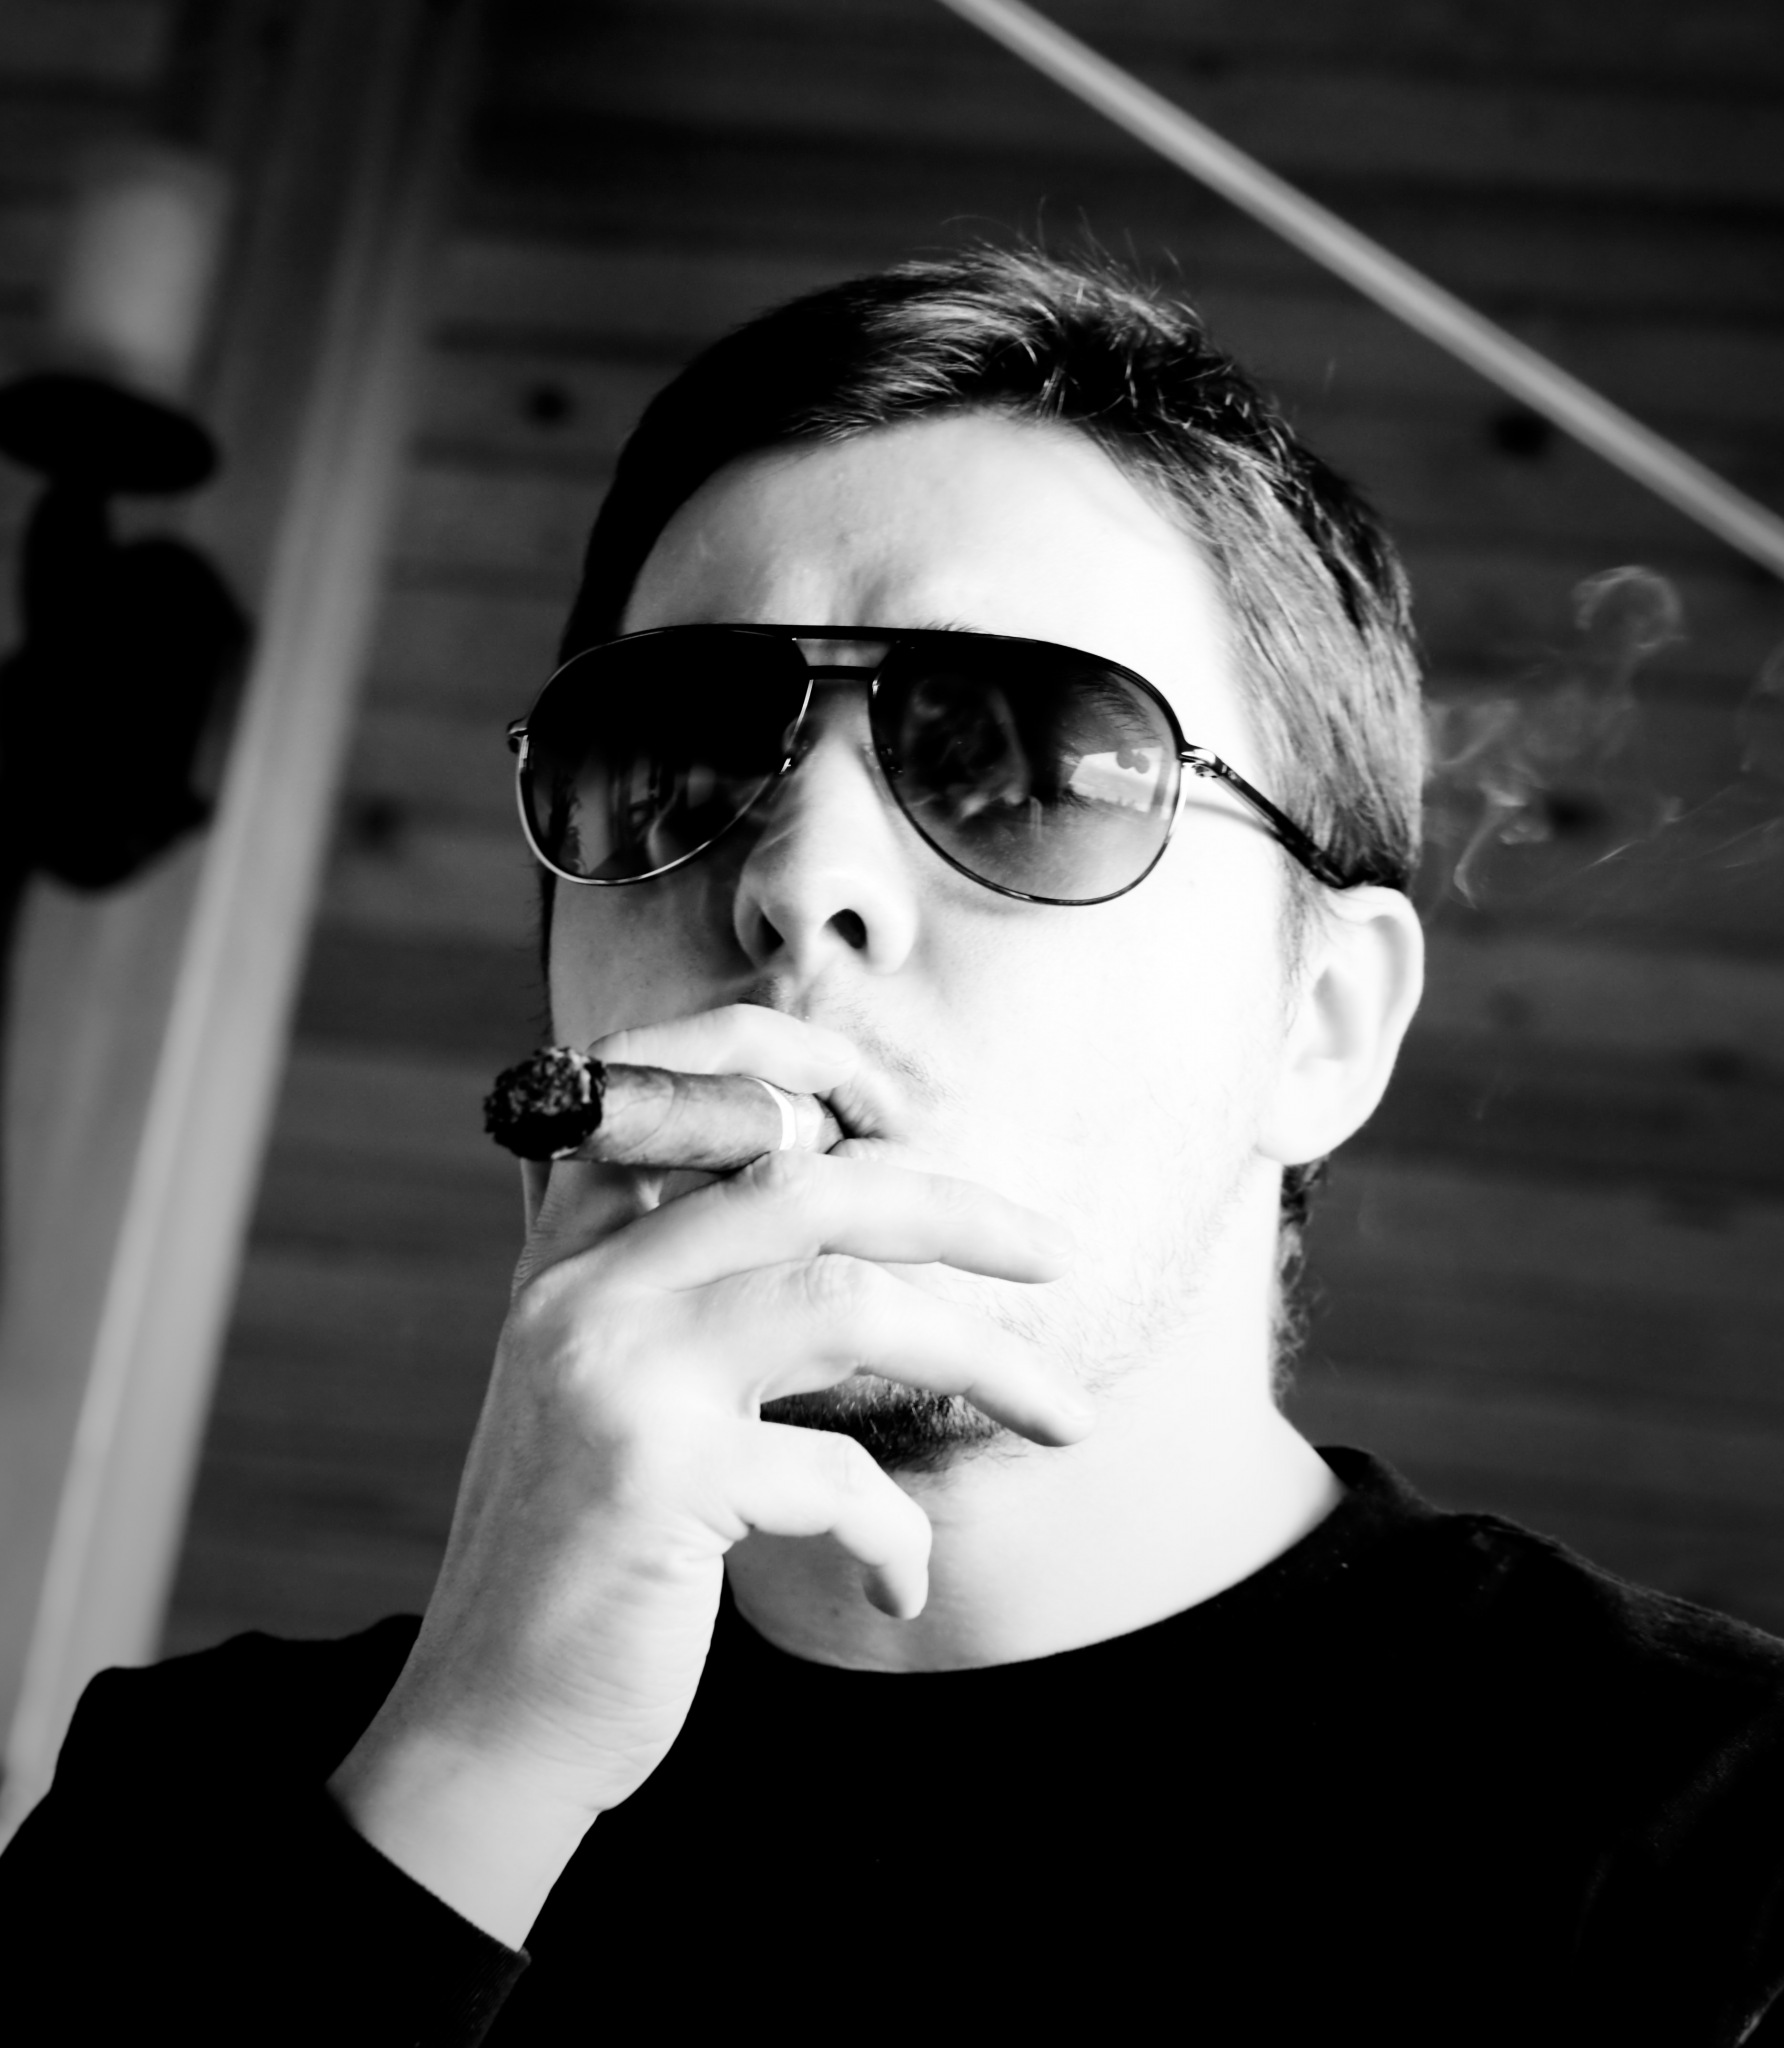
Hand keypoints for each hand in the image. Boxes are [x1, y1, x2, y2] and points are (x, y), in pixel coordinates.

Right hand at [328, 1005, 1085, 1941]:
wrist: (491, 1719)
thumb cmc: (592, 1548)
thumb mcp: (624, 1384)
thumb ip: (703, 1281)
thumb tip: (863, 1196)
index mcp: (579, 1250)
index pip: (681, 1083)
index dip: (801, 1062)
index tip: (907, 1109)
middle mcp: (586, 1287)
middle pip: (805, 1178)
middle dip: (959, 1209)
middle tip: (1058, 1254)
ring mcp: (616, 1374)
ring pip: (848, 1299)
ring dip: (987, 1359)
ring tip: (1068, 1418)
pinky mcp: (653, 1481)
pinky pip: (842, 1477)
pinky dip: (898, 1537)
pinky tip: (898, 1587)